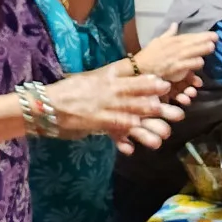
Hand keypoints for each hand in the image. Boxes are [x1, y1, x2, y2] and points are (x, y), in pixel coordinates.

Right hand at [47, 64, 185, 151]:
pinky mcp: (94, 123)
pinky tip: (136, 143)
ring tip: (163, 131)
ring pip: (129, 114)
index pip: (131, 79)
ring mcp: (101, 107)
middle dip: (157, 104)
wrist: (44, 103)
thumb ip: (106, 80)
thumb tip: (121, 77)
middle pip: (136, 97)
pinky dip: (124, 136)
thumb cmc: (66, 93)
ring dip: (147, 125)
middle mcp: (107, 92)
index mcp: (106, 79)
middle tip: (176, 109)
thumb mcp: (89, 80)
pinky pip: (113, 129)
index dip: (148, 83)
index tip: (165, 85)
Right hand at [131, 23, 216, 86]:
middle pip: (192, 42)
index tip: (213, 34)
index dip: (202, 35)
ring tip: (211, 47)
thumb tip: (174, 24)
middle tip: (216, 37)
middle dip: (204, 39)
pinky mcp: (173, 68)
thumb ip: (168, 33)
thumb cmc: (148, 56)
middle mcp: (174, 47)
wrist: (139, 68)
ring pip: (190, 52)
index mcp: (172, 40)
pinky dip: (193, 62)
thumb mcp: (157, 41)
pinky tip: (201, 61)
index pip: (189, 37)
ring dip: (201, 49)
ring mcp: (174, 57)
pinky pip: (185, 64)